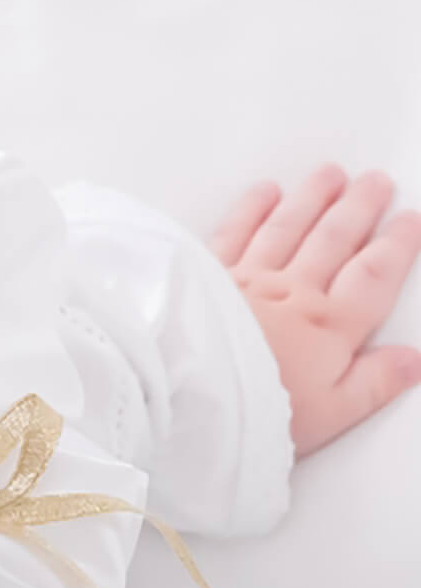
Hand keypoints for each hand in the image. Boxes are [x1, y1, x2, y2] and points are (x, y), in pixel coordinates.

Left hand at [210, 165, 420, 456]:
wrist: (191, 387)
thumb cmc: (261, 409)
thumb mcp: (333, 414)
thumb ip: (375, 382)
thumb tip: (417, 360)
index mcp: (328, 326)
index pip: (373, 276)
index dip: (397, 245)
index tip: (411, 217)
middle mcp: (292, 290)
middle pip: (332, 239)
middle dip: (358, 207)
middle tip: (377, 180)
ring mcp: (249, 276)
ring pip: (287, 226)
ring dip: (312, 197)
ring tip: (331, 173)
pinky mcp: (209, 272)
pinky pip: (235, 230)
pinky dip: (252, 208)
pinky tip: (265, 190)